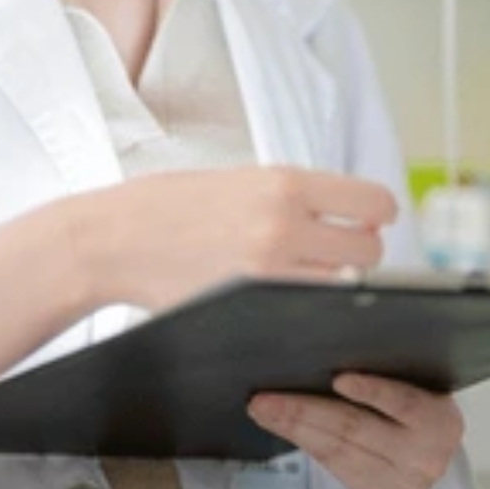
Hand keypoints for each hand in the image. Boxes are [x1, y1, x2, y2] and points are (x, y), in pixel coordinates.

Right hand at [70, 167, 397, 312]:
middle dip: (358, 252)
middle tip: (334, 250)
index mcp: (284, 183)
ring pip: (342, 286)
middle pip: (369, 251)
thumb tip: (344, 212)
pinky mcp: (250, 306)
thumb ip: (293, 194)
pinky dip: (302, 303)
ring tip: (301, 272)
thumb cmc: (167, 204)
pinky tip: (280, 293)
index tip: (368, 219)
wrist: (112, 238)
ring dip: (333, 281)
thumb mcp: (238, 178)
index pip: (373, 203)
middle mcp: (284, 226)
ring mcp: (269, 272)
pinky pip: (304, 310)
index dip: (377, 214)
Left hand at [246, 374, 463, 488]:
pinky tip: (283, 427)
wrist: (433, 448)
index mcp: (441, 421)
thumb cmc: (416, 403)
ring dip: (294, 429)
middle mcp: (426, 457)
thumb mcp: (416, 384)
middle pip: (357, 428)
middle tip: (265, 399)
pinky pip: (334, 467)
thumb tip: (330, 357)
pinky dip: (306, 442)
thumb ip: (387, 373)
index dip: (372, 391)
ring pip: (338, 451)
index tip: (339, 378)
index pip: (404, 403)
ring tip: (263, 411)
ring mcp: (402, 482)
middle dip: (306, 410)